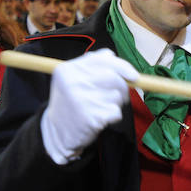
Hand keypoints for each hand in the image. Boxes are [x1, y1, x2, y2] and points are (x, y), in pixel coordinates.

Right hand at [40, 49, 138, 163]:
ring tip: (101, 107)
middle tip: (117, 96)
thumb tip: (112, 56)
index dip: (123, 66)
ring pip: (117, 95)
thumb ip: (90, 65)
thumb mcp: (71, 79)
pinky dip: (113, 116)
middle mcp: (73, 82)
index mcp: (68, 69)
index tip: (133, 76)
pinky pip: (116, 112)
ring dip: (116, 102)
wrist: (57, 134)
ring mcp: (82, 100)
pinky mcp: (92, 117)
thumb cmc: (69, 104)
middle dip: (122, 87)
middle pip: (114, 77)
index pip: (103, 60)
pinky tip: (100, 118)